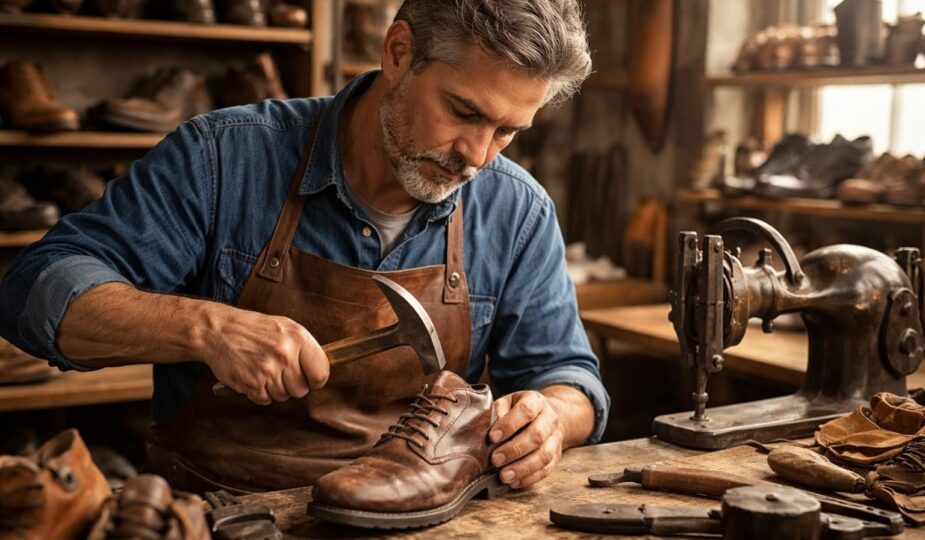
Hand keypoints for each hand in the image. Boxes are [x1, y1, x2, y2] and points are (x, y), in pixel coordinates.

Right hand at [197, 304, 328, 404]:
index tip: (310, 379)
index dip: (316, 380)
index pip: (321, 373)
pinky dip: (260, 393)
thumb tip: (320, 370)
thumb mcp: (284, 327)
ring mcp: (268, 369)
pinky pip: (265, 400)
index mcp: (298, 338)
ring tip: (264, 370)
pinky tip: (254, 376)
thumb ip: (304, 347)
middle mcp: (285, 354)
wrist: (219, 331)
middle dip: (293, 385)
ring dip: (275, 389)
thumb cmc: (254, 329)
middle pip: (302, 389)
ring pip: (283, 396)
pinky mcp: (252, 383)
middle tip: (280, 372)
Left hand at [488, 390, 564, 488]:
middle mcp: (550, 419)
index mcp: (535, 401)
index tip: (492, 437)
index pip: (526, 411)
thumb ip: (497, 412)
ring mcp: (555, 438)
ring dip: (523, 468)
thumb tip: (486, 429)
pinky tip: (514, 482)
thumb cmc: (518, 410)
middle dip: (514, 450)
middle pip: (537, 435)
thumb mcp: (507, 403)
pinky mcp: (556, 456)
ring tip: (504, 476)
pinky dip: (530, 478)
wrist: (546, 415)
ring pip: (544, 455)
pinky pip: (546, 470)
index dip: (509, 424)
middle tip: (495, 460)